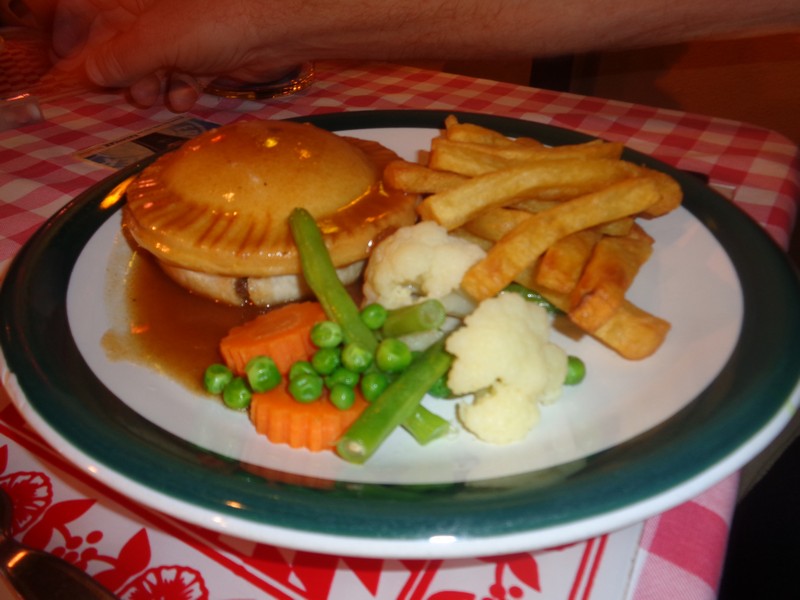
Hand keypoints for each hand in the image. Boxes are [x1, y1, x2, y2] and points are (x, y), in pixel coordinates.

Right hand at [51, 0, 305, 110]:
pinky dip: (183, 91)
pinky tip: (184, 98)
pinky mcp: (212, 59)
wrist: (274, 30)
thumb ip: (120, 59)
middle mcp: (161, 17)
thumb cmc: (210, 22)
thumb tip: (89, 73)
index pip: (103, 21)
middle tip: (127, 92)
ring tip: (151, 98)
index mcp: (141, 3)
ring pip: (158, 69)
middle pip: (129, 50)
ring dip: (152, 87)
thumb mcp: (155, 41)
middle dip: (125, 75)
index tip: (86, 76)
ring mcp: (189, 39)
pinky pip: (188, 79)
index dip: (91, 49)